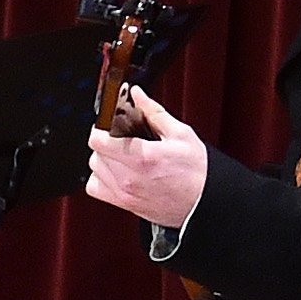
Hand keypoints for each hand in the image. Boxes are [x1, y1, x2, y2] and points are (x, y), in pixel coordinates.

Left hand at [85, 86, 210, 228]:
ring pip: (94, 170)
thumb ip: (154, 112)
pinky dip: (100, 179)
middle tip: (122, 140)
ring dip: (103, 160)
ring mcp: (124, 193)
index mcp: (142, 157)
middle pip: (95, 153)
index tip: (109, 126)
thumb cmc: (198, 172)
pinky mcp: (124, 204)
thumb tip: (137, 95)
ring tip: (122, 156)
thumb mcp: (181, 134)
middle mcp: (129, 178)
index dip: (101, 128)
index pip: (98, 140)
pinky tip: (116, 173)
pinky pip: (94, 188)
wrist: (206, 202)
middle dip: (106, 142)